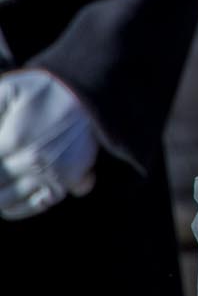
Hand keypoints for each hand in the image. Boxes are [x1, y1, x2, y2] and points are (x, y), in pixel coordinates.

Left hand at [0, 69, 97, 219]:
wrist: (91, 90)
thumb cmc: (47, 87)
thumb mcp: (9, 89)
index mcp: (12, 141)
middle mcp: (30, 163)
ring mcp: (51, 173)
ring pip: (11, 202)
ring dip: (1, 200)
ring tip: (0, 191)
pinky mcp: (69, 178)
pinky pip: (42, 203)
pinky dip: (23, 208)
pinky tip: (11, 206)